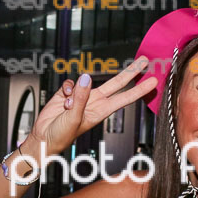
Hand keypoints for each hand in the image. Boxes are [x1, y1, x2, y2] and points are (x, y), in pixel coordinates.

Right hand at [24, 57, 157, 156]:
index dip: (139, 89)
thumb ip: (81, 97)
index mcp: (101, 111)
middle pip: (116, 83)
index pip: (125, 97)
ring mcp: (82, 97)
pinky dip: (66, 89)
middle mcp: (94, 102)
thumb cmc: (62, 135)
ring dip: (77, 90)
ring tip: (68, 105)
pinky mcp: (68, 93)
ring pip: (87, 81)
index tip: (153, 81)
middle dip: (131, 71)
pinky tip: (62, 99)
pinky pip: (70, 83)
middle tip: (145, 61)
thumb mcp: (74, 117)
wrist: (44, 137)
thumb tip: (85, 78)